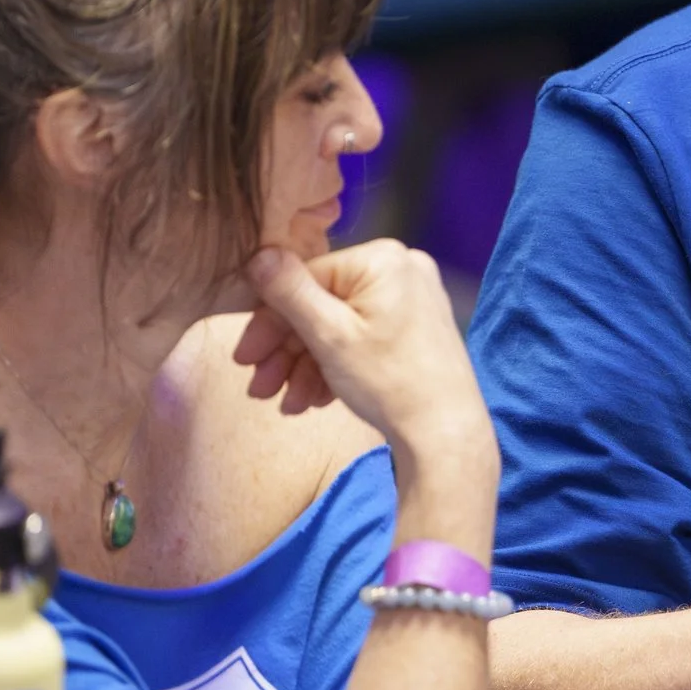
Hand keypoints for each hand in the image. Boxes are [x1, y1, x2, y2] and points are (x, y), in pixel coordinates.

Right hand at [234, 243, 491, 459]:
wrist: (446, 435)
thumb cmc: (392, 383)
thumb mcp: (330, 336)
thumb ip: (290, 292)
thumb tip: (257, 255)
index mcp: (383, 259)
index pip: (305, 279)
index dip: (269, 321)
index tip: (244, 357)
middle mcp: (399, 270)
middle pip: (320, 305)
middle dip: (285, 351)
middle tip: (259, 387)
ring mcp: (409, 300)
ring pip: (336, 327)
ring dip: (304, 365)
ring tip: (288, 403)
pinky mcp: (411, 329)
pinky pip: (359, 339)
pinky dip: (333, 367)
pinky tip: (313, 400)